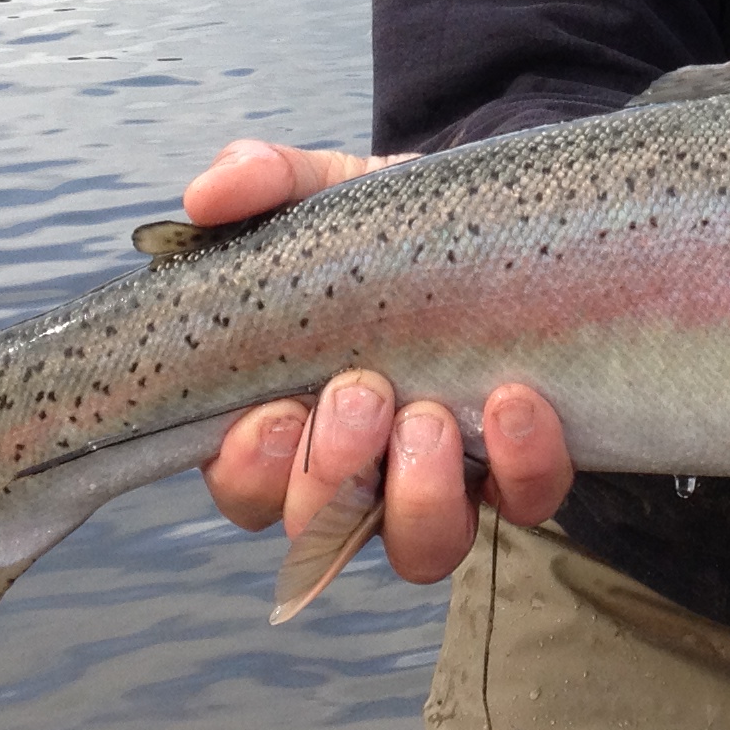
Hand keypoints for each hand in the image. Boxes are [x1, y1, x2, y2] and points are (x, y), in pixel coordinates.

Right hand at [183, 138, 574, 576]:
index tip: (273, 413)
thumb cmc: (390, 223)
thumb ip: (263, 181)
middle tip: (362, 393)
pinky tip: (517, 399)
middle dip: (333, 471)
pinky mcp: (522, 471)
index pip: (245, 485)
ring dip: (419, 493)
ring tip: (432, 414)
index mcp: (289, 417)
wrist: (503, 213)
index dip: (251, 468)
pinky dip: (521, 463)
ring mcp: (444, 481)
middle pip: (319, 530)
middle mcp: (361, 470)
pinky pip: (524, 501)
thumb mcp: (326, 190)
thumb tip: (205, 196)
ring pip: (419, 548)